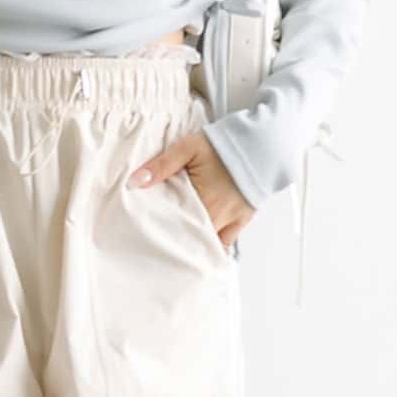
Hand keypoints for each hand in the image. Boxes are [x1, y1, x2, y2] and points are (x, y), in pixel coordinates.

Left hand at [128, 130, 253, 249]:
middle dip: (171, 241)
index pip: (172, 224)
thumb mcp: (187, 148)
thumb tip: (136, 182)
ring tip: (174, 251)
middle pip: (187, 237)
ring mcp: (229, 220)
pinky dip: (211, 248)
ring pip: (204, 243)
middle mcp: (215, 215)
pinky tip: (200, 253)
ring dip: (190, 246)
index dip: (157, 231)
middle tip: (154, 246)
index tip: (144, 234)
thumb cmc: (225, 145)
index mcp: (199, 199)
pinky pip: (224, 243)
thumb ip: (161, 165)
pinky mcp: (241, 220)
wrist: (261, 143)